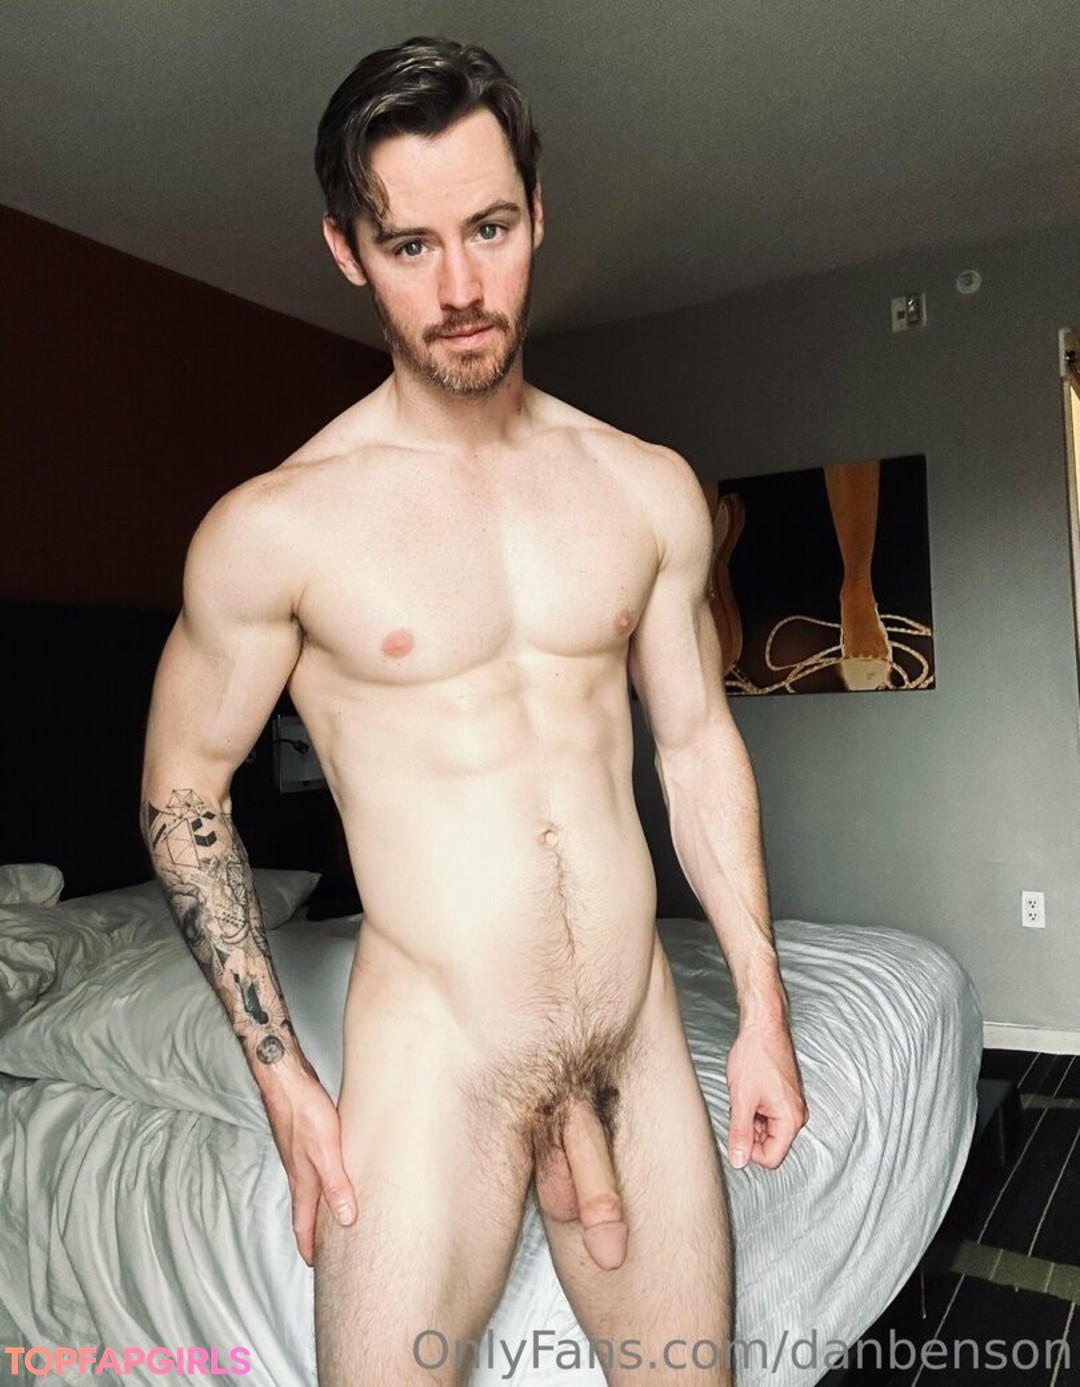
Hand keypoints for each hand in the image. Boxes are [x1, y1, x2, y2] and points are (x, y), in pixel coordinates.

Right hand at [259, 1067, 357, 1265]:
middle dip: (315, 1234)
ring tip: (335, 1218)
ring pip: (312, 1191)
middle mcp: (299, 1173)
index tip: (316, 1268)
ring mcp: (301, 1156)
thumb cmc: (303, 1111)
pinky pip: (317, 1170)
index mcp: (302, 1182)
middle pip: (306, 1212)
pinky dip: (326, 1182)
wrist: (286, 1079)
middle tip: (327, 1252)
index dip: (309, 1248)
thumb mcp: (326, 1151)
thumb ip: (336, 1185)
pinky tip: (338, 1174)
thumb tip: (345, 1220)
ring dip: (321, 1208)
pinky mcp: (307, 1139)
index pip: (303, 1225)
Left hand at [726, 1020, 807, 1169]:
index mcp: (790, 1119)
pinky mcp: (785, 1096)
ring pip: (767, 1130)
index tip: (736, 1134)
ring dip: (751, 1119)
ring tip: (744, 1096)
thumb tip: (739, 1160)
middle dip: (749, 1132)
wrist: (763, 1026)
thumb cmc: (756, 1054)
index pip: (771, 1158)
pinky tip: (748, 1092)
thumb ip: (740, 1133)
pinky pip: (768, 1115)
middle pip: (770, 1145)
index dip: (749, 1151)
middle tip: (739, 1108)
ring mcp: (792, 1105)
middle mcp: (796, 1114)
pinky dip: (755, 1109)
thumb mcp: (741, 1098)